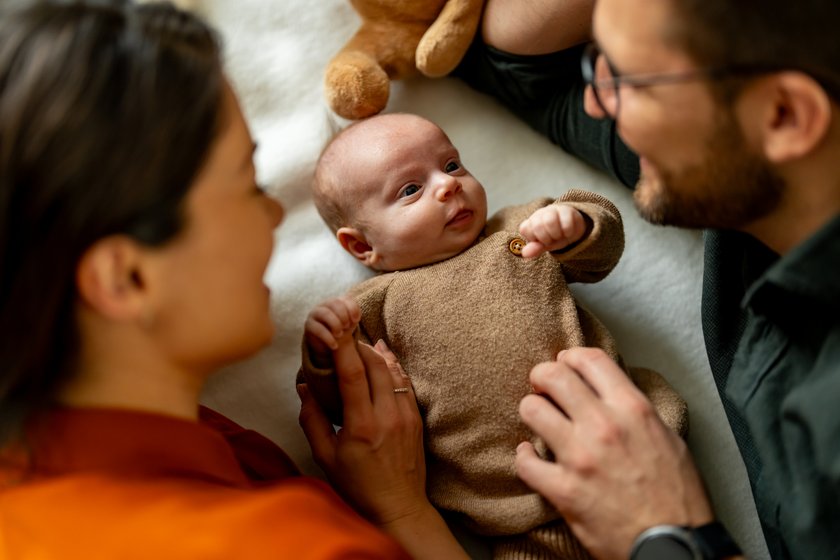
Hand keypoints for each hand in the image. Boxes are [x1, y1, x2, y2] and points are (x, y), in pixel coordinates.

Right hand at [298, 337, 467, 558]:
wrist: (398, 507)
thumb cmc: (358, 486)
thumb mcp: (325, 457)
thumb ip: (312, 420)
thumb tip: (305, 388)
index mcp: (361, 426)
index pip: (352, 375)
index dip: (343, 348)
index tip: (334, 331)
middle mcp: (386, 416)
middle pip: (376, 366)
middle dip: (359, 345)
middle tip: (346, 334)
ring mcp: (405, 416)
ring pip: (393, 372)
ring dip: (378, 354)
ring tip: (363, 341)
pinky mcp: (416, 419)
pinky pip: (405, 384)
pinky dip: (394, 368)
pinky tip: (385, 359)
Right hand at [303, 296, 360, 365]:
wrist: (326, 343)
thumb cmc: (340, 329)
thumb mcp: (350, 323)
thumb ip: (353, 317)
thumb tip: (354, 318)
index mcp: (336, 302)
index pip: (345, 299)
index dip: (352, 309)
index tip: (356, 320)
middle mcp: (324, 305)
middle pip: (334, 303)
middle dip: (343, 315)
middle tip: (346, 327)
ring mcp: (315, 313)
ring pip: (325, 313)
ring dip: (335, 324)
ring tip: (340, 335)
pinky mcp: (309, 325)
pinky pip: (318, 329)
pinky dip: (328, 338)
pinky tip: (334, 345)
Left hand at [515, 347, 714, 559]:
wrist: (675, 545)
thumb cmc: (677, 497)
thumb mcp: (668, 439)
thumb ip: (636, 412)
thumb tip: (612, 394)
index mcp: (633, 409)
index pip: (590, 360)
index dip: (570, 357)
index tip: (564, 364)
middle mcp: (604, 426)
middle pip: (553, 376)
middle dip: (541, 376)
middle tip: (541, 387)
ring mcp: (580, 457)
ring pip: (531, 410)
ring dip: (531, 412)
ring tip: (538, 421)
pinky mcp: (564, 490)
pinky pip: (524, 461)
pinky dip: (524, 458)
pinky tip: (531, 457)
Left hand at [518, 204, 586, 258]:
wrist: (572, 228)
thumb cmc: (554, 236)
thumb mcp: (544, 245)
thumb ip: (535, 249)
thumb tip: (524, 254)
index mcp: (531, 222)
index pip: (525, 229)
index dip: (534, 238)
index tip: (542, 241)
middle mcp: (540, 214)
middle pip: (537, 226)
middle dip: (546, 238)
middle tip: (552, 239)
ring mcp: (553, 210)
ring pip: (550, 221)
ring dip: (556, 234)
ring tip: (560, 235)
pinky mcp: (567, 210)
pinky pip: (566, 223)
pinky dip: (568, 232)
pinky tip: (568, 232)